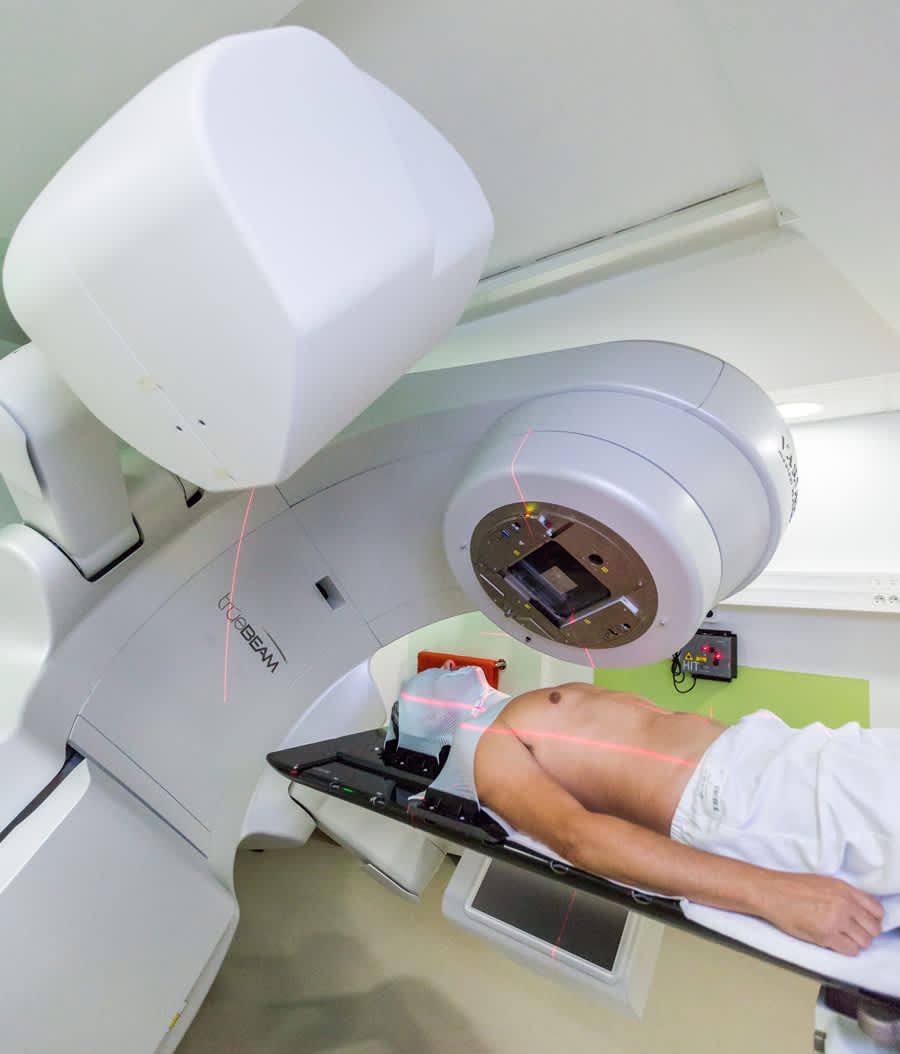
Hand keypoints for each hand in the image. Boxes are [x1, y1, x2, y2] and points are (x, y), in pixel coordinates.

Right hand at [764, 872, 884, 955]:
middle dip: (865, 933)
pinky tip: (833, 942)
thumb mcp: (824, 883)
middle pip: (874, 929)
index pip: (877, 910)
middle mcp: (844, 903)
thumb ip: (845, 895)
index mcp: (845, 889)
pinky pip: (850, 951)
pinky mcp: (826, 935)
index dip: (872, 919)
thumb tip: (860, 911)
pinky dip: (844, 950)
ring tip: (841, 938)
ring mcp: (836, 920)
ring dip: (855, 943)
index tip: (864, 923)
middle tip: (852, 933)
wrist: (770, 892)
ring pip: (864, 942)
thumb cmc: (791, 887)